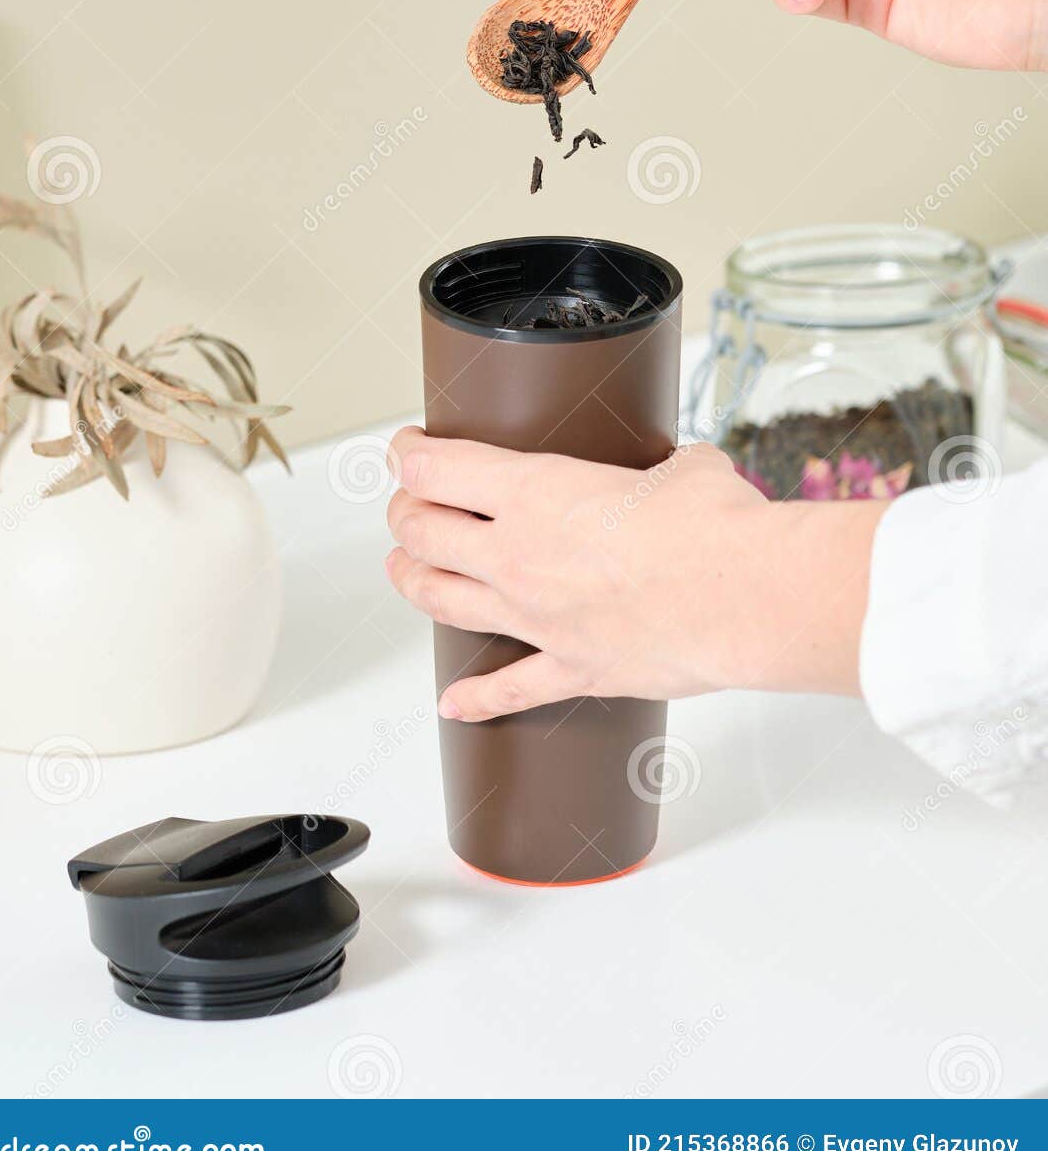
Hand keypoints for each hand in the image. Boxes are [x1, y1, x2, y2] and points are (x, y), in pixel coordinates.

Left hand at [384, 428, 885, 720]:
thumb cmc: (715, 527)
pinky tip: (453, 703)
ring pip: (442, 602)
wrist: (746, 598)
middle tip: (406, 505)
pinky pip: (509, 688)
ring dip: (412, 582)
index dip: (408, 452)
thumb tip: (682, 476)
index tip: (406, 447)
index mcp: (533, 493)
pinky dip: (476, 699)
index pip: (434, 468)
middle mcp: (518, 556)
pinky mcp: (571, 669)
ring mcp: (537, 618)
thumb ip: (663, 471)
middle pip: (422, 534)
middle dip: (404, 514)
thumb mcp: (682, 469)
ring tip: (404, 570)